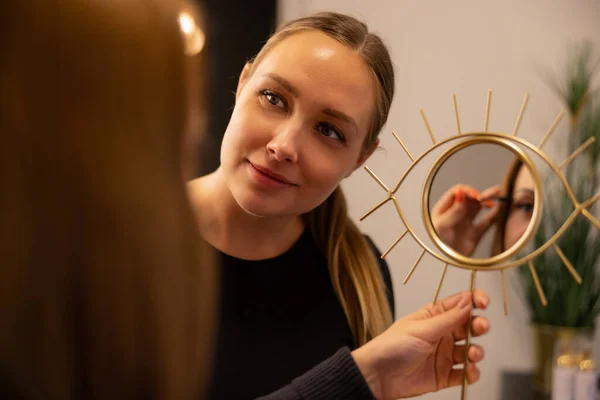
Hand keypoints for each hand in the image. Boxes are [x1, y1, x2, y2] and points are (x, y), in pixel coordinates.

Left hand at [351, 290, 490, 398]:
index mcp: (433, 316)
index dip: (474, 300)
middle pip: (469, 326)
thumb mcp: (421, 329)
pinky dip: (472, 373)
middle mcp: (441, 334)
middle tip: (481, 327)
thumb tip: (467, 301)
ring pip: (470, 351)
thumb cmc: (391, 346)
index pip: (459, 304)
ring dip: (476, 351)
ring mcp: (443, 355)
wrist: (378, 376)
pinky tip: (470, 371)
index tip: (484, 302)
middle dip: (479, 325)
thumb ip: (447, 318)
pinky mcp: (444, 375)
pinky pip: (465, 374)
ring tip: (472, 354)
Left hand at [431, 184, 500, 256]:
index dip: (468, 191)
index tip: (476, 196)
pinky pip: (487, 221)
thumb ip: (454, 211)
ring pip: (480, 208)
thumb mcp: (442, 226)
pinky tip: (502, 210)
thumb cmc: (438, 244)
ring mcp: (466, 223)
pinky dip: (495, 215)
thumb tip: (461, 193)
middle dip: (481, 194)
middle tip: (493, 193)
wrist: (445, 264)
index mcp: (444, 209)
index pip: (457, 192)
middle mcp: (456, 214)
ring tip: (500, 196)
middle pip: (470, 199)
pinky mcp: (475, 233)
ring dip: (490, 201)